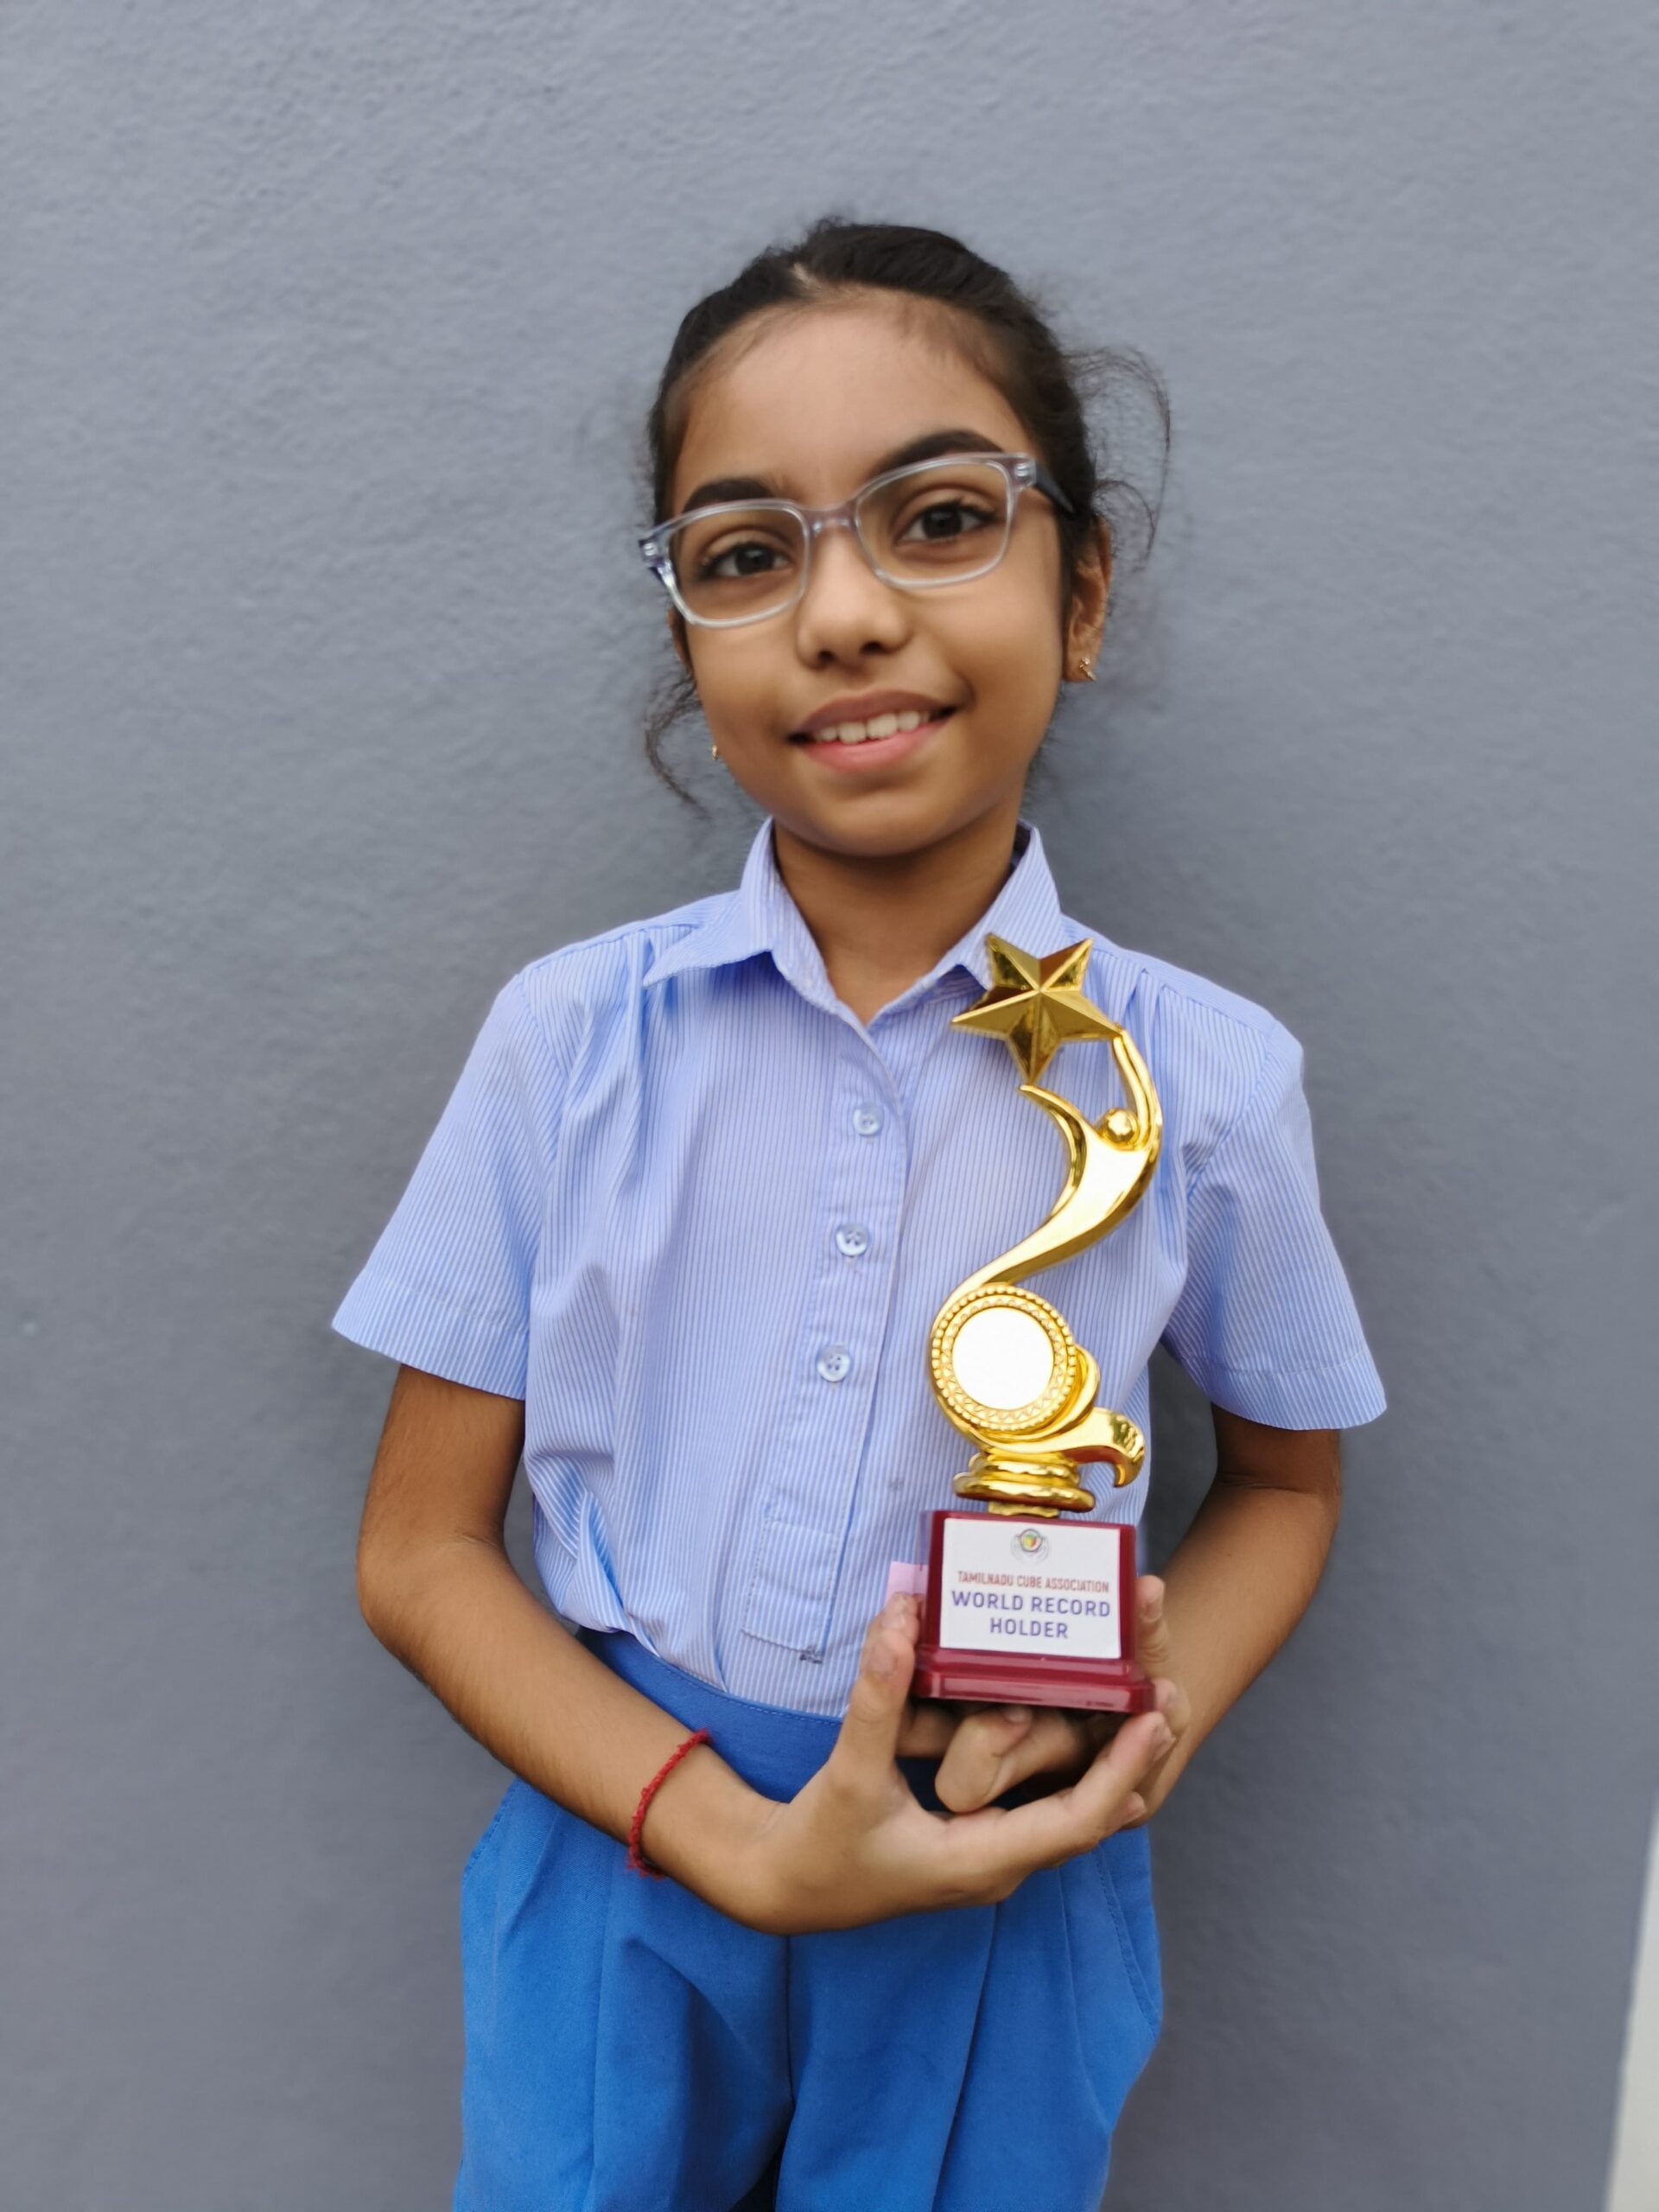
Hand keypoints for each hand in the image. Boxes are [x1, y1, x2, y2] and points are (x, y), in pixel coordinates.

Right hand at [711, 1592, 1174, 1935]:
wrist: (785, 1889)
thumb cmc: (820, 1844)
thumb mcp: (849, 1770)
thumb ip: (878, 1695)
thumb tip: (902, 1617)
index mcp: (980, 1861)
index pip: (1077, 1821)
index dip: (1119, 1771)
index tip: (1153, 1719)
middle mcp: (999, 1867)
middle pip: (1091, 1817)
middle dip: (1132, 1760)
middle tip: (1167, 1694)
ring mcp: (992, 1858)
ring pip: (1072, 1812)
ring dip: (1110, 1764)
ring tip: (1146, 1703)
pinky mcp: (978, 1842)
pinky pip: (1046, 1807)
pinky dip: (1075, 1771)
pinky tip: (1092, 1730)